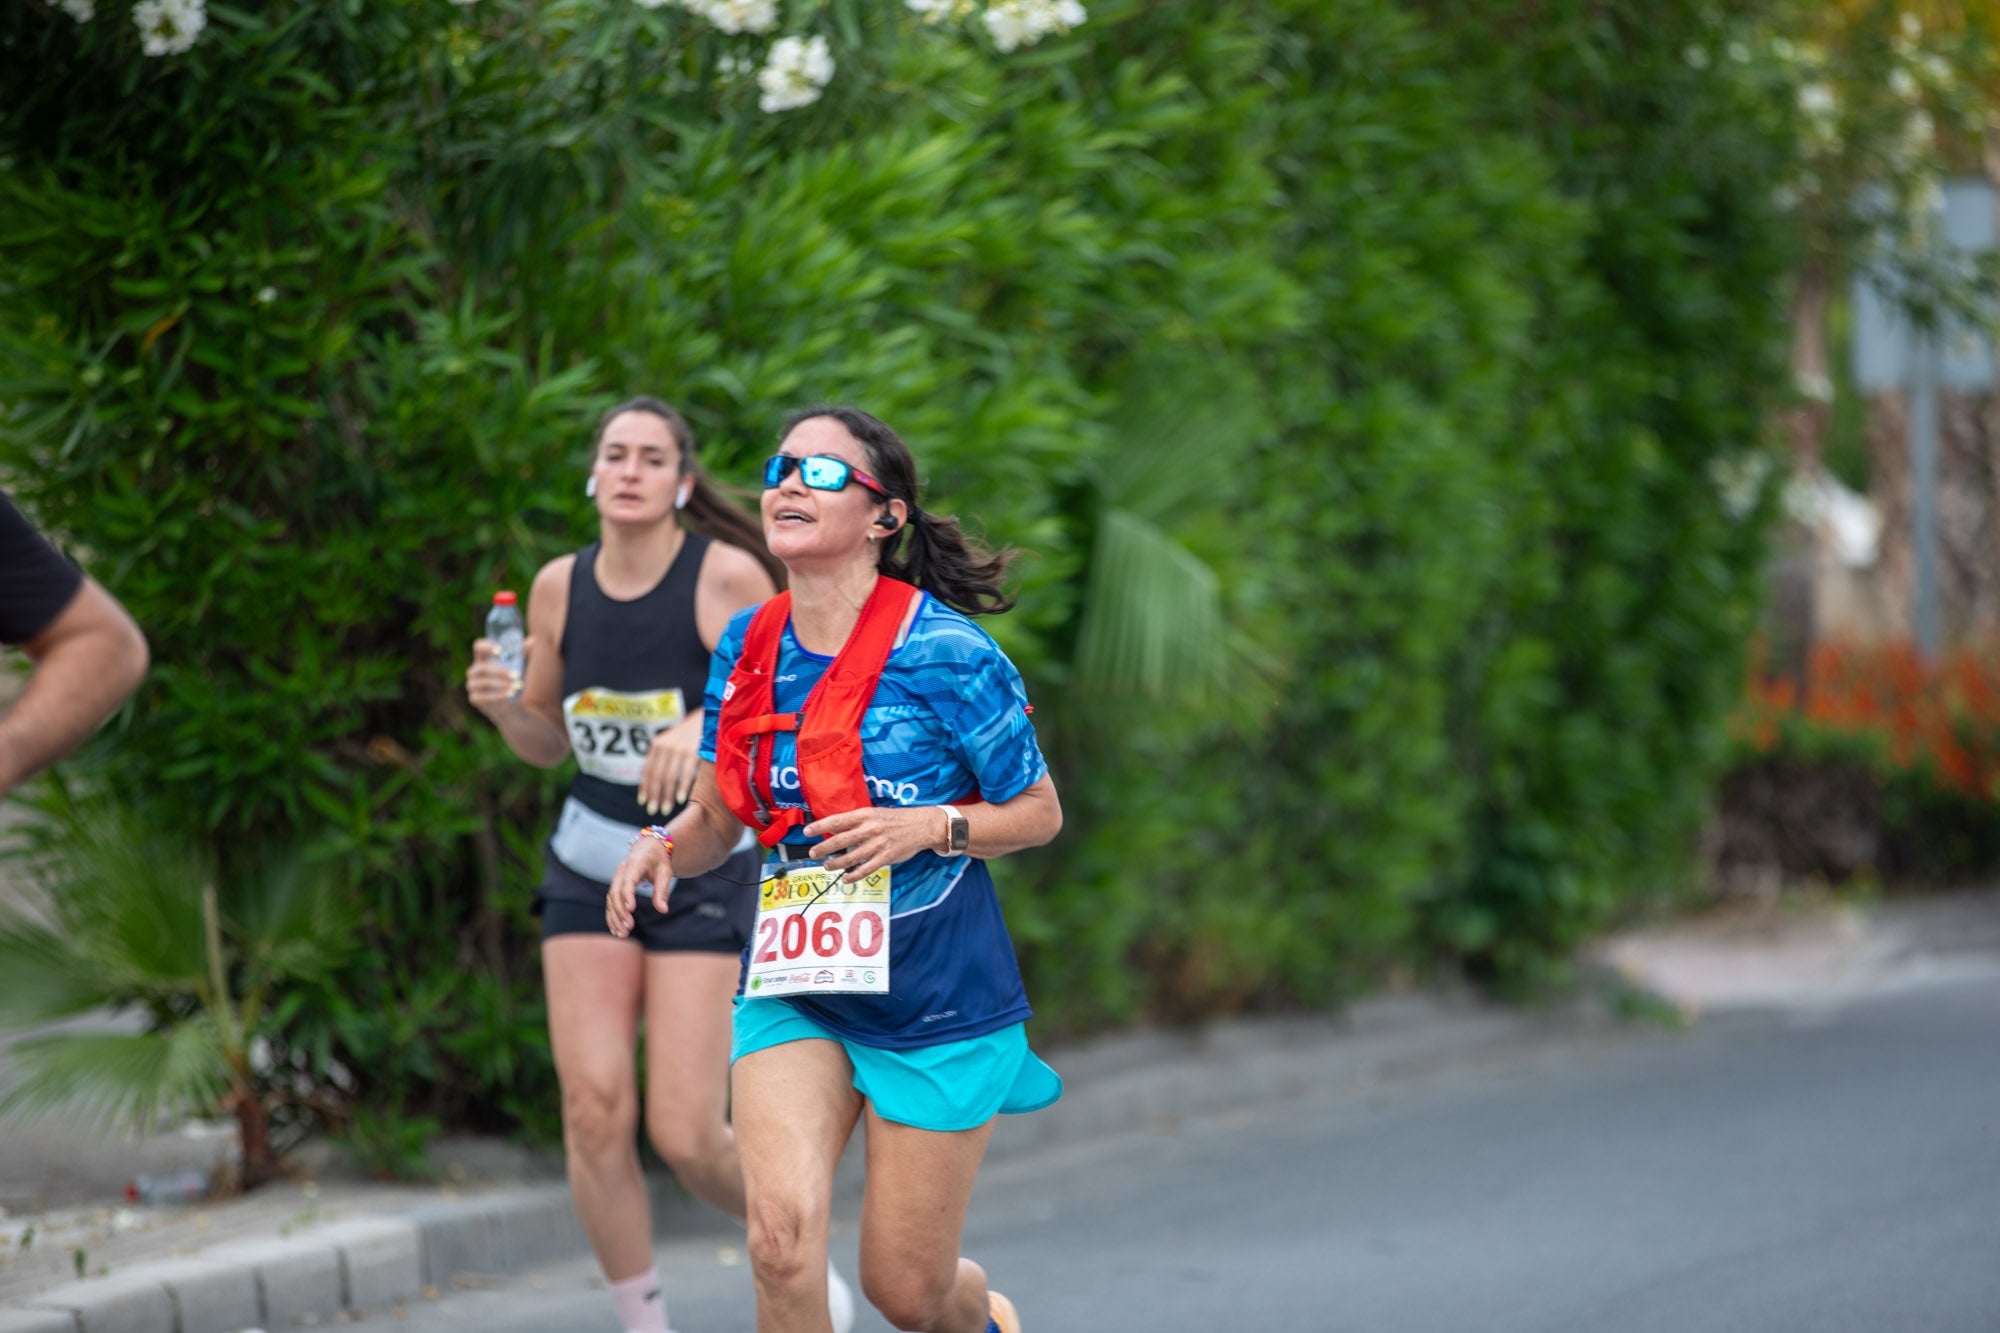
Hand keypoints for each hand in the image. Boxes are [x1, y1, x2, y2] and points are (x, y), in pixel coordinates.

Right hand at [465, 637, 531, 713]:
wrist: (512, 706)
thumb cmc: (513, 681)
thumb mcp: (519, 665)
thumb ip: (522, 653)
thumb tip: (532, 640)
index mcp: (483, 659)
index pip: (478, 647)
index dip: (487, 646)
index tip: (500, 651)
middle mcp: (474, 671)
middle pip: (483, 667)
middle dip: (500, 671)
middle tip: (516, 675)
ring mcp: (472, 685)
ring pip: (485, 682)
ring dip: (502, 684)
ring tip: (516, 686)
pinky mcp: (474, 699)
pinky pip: (485, 696)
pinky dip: (499, 695)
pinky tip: (510, 694)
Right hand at [606, 835, 672, 937]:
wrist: (647, 848)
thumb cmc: (658, 860)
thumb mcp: (665, 872)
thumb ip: (662, 890)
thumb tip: (663, 910)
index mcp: (635, 863)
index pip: (628, 880)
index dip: (627, 894)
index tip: (630, 909)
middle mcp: (621, 871)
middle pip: (616, 892)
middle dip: (620, 911)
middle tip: (628, 928)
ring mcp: (616, 878)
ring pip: (611, 899)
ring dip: (614, 917)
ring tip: (622, 934)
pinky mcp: (615, 886)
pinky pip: (610, 902)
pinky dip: (612, 916)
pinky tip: (616, 930)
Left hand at [638, 711, 704, 815]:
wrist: (709, 717)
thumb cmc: (690, 737)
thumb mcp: (673, 744)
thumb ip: (663, 760)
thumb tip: (654, 787)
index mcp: (657, 745)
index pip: (647, 769)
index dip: (645, 787)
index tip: (643, 802)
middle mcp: (665, 746)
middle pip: (656, 775)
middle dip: (654, 795)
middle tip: (653, 811)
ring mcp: (680, 748)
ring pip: (669, 777)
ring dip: (666, 796)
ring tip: (665, 810)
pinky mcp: (694, 751)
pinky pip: (686, 773)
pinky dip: (682, 787)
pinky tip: (681, 799)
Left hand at [806, 806, 940, 882]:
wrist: (921, 825)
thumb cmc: (895, 819)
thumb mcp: (875, 814)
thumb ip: (857, 822)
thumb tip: (835, 830)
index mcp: (865, 815)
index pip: (838, 821)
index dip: (821, 826)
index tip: (807, 832)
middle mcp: (869, 829)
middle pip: (840, 840)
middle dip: (823, 848)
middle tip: (813, 853)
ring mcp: (878, 844)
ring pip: (851, 857)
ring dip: (836, 864)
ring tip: (827, 866)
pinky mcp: (886, 857)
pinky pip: (866, 869)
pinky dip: (854, 876)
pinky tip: (846, 879)